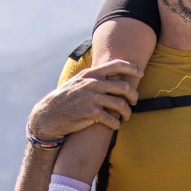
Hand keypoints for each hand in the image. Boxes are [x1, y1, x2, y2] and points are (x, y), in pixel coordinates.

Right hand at [27, 59, 141, 140]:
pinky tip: (115, 125)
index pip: (116, 65)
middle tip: (134, 101)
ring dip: (127, 112)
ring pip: (120, 104)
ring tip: (126, 116)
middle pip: (124, 87)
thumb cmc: (66, 98)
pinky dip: (116, 123)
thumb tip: (111, 73)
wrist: (49, 115)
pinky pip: (111, 118)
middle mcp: (93, 84)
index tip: (140, 72)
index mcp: (91, 74)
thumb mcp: (78, 81)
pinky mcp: (91, 113)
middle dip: (133, 95)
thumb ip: (93, 76)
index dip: (131, 68)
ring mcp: (92, 98)